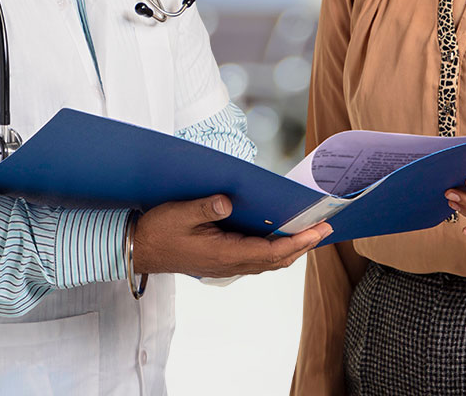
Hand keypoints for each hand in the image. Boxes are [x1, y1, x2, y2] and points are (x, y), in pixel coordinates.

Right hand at [131, 195, 331, 277]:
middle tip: (325, 228)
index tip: (317, 231)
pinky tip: (280, 237)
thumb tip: (227, 200)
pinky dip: (275, 250)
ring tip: (309, 233)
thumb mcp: (178, 213)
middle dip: (303, 245)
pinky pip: (257, 260)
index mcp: (223, 253)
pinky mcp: (223, 262)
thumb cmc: (158, 231)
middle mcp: (230, 264)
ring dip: (291, 249)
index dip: (297, 242)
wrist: (140, 250)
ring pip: (269, 262)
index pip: (270, 251)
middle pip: (276, 260)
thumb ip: (204, 207)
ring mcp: (227, 266)